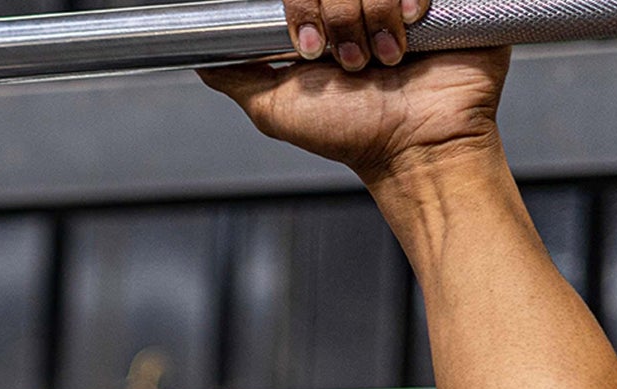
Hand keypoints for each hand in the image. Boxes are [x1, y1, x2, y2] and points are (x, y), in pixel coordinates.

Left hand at [201, 0, 510, 187]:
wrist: (417, 146)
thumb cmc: (352, 133)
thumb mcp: (275, 108)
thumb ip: (235, 75)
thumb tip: (199, 53)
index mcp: (319, 12)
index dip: (301, 6)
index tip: (307, 48)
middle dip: (335, 20)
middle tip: (349, 65)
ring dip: (373, 19)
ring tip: (384, 60)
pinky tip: (411, 27)